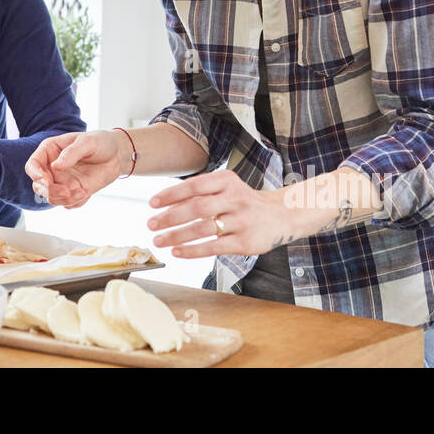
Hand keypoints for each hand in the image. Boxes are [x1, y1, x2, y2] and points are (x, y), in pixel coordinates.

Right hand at [24, 129, 126, 208]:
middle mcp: (52, 168)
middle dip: (50, 191)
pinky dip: (75, 202)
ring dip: (65, 198)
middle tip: (67, 190)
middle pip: (39, 186)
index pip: (32, 165)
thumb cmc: (100, 142)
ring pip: (52, 198)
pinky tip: (86, 192)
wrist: (116, 155)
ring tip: (82, 191)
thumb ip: (71, 153)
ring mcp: (62, 182)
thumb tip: (55, 166)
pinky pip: (67, 204)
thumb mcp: (88, 141)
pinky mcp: (72, 192)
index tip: (46, 180)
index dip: (36, 174)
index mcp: (50, 151)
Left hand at [147, 171, 297, 258]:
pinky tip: (177, 252)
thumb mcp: (228, 188)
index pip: (194, 186)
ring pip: (203, 229)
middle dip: (170, 217)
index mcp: (227, 181)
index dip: (171, 195)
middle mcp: (235, 198)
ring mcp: (241, 221)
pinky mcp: (245, 242)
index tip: (152, 203)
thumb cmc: (245, 202)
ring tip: (159, 240)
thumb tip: (167, 203)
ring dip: (177, 236)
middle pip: (197, 208)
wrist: (282, 215)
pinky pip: (214, 247)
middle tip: (151, 224)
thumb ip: (203, 193)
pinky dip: (192, 251)